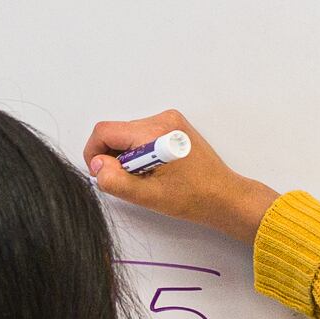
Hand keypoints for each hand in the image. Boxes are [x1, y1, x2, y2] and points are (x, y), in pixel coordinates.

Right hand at [84, 110, 277, 243]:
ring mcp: (169, 120)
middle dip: (114, 157)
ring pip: (127, 134)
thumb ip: (115, 180)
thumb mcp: (148, 196)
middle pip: (116, 132)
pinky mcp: (173, 126)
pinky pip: (141, 135)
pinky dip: (140, 152)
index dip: (94, 154)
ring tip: (147, 176)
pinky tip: (155, 169)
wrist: (225, 196)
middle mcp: (162, 119)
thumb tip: (97, 165)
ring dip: (128, 156)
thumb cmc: (194, 198)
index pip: (104, 131)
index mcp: (155, 133)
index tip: (102, 173)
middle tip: (132, 180)